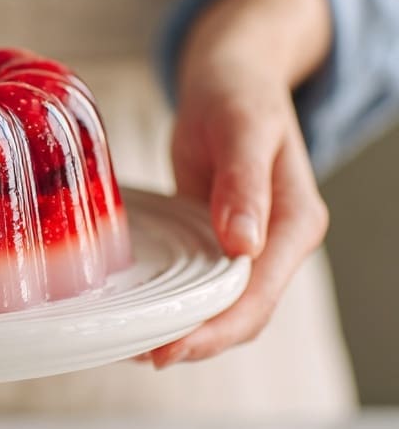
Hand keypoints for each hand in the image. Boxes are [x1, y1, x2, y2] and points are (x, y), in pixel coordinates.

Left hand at [148, 0, 331, 367]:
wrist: (233, 74)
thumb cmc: (238, 92)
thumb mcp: (241, 127)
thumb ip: (244, 184)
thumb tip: (244, 245)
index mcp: (294, 221)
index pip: (258, 295)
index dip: (215, 329)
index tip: (168, 348)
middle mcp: (277, 241)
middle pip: (243, 313)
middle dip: (197, 340)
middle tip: (142, 354)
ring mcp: (251, 243)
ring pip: (224, 305)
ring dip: (186, 329)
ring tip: (135, 344)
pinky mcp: (222, 238)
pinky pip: (204, 282)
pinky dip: (178, 302)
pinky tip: (142, 309)